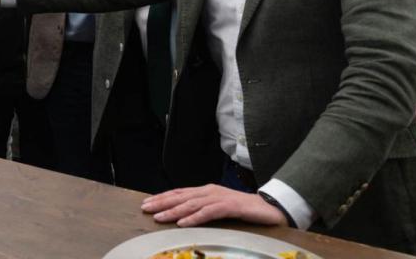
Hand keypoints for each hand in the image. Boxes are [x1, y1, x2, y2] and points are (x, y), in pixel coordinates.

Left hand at [140, 185, 286, 227]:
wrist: (270, 207)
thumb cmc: (243, 209)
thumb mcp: (219, 207)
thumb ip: (203, 208)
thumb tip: (183, 216)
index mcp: (207, 191)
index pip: (180, 193)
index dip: (162, 197)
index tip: (147, 203)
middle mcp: (210, 191)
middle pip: (181, 196)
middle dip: (162, 202)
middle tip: (145, 208)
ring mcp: (220, 198)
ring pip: (192, 204)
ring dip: (174, 211)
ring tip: (159, 217)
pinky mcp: (230, 206)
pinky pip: (209, 213)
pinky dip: (194, 218)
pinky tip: (183, 223)